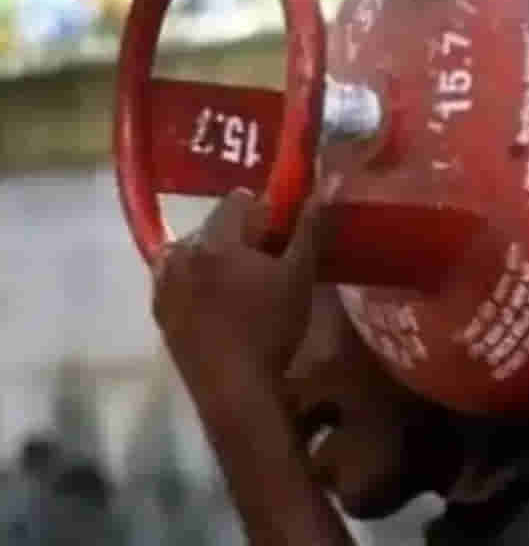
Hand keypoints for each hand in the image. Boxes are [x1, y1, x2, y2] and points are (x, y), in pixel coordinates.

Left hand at [152, 179, 335, 376]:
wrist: (234, 389)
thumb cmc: (271, 328)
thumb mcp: (300, 276)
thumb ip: (308, 230)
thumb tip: (319, 190)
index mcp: (216, 240)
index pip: (237, 201)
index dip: (263, 210)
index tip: (280, 231)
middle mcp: (181, 254)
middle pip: (212, 226)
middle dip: (237, 234)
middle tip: (265, 260)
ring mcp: (164, 284)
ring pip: (190, 252)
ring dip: (212, 256)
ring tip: (237, 281)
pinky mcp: (159, 312)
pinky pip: (175, 279)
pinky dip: (193, 280)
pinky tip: (215, 303)